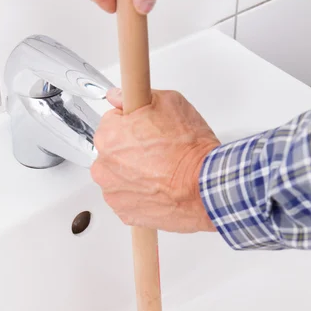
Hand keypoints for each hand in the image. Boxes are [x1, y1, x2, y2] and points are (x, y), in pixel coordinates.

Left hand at [91, 89, 219, 232]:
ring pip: (118, 177)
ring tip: (161, 171)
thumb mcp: (170, 103)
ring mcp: (113, 193)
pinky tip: (159, 188)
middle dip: (130, 150)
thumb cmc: (190, 149)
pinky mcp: (125, 213)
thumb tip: (118, 96)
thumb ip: (136, 96)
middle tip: (158, 151)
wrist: (206, 186)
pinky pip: (128, 199)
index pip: (112, 122)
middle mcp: (104, 166)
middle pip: (112, 152)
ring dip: (133, 174)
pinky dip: (140, 195)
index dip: (133, 123)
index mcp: (109, 136)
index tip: (147, 129)